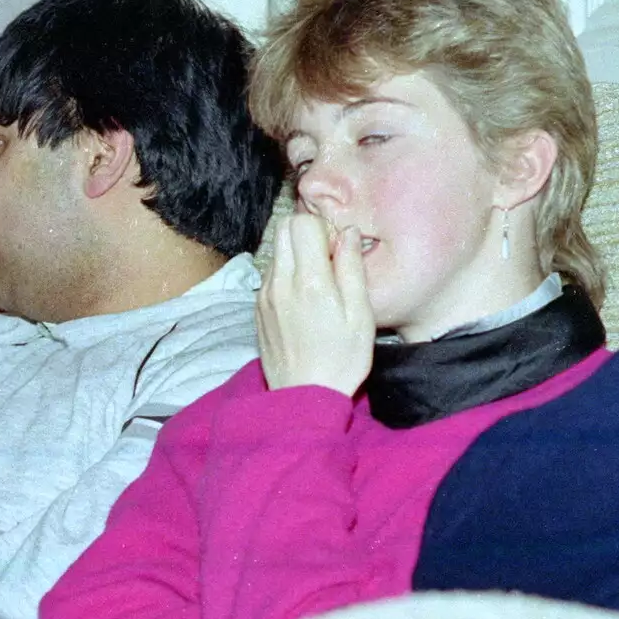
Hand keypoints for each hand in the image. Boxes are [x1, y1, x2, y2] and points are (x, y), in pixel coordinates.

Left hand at [256, 215, 373, 394]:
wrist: (303, 395)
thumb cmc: (341, 359)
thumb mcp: (360, 314)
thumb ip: (352, 268)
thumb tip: (347, 233)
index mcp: (309, 281)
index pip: (303, 223)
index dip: (325, 230)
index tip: (338, 253)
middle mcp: (280, 283)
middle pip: (284, 228)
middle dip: (307, 234)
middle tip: (328, 263)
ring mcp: (264, 295)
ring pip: (276, 251)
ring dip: (296, 255)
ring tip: (318, 286)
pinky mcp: (258, 308)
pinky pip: (270, 275)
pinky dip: (286, 276)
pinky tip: (303, 302)